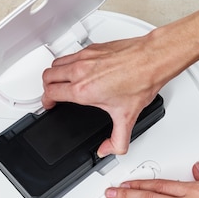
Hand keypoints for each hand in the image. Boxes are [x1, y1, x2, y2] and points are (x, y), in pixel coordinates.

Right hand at [42, 11, 198, 156]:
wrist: (153, 59)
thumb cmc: (141, 81)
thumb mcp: (127, 118)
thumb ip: (117, 141)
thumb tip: (107, 150)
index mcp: (83, 90)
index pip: (50, 93)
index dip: (45, 101)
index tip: (49, 105)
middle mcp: (80, 71)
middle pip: (47, 76)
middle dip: (46, 87)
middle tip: (51, 94)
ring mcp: (85, 57)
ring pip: (56, 63)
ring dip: (54, 73)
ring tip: (60, 81)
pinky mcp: (92, 48)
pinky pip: (70, 54)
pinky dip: (67, 63)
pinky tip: (78, 69)